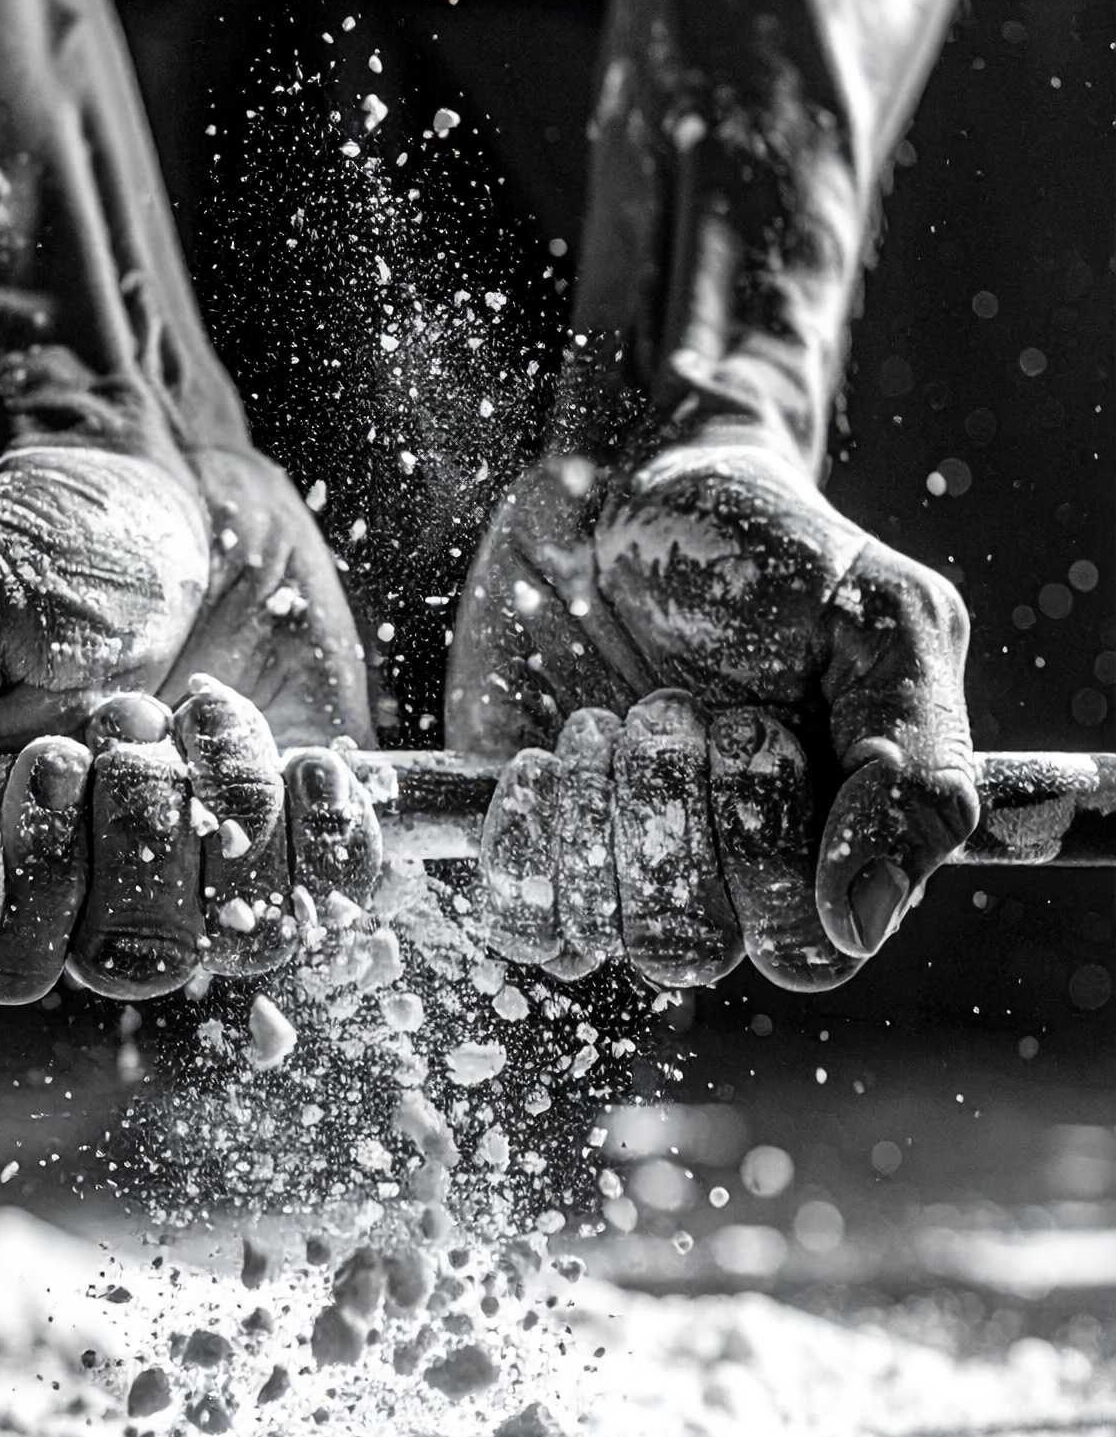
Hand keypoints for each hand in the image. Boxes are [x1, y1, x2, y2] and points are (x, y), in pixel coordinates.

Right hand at [0, 442, 379, 1001]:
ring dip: (230, 790)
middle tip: (130, 707)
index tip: (59, 749)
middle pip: (137, 956)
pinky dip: (325, 817)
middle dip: (145, 811)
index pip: (12, 963)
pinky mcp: (302, 845)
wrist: (166, 491)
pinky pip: (338, 899)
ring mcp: (207, 880)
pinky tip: (300, 751)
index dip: (47, 867)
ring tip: (204, 701)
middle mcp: (96, 895)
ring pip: (246, 930)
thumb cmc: (32, 556)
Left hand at [447, 437, 977, 989]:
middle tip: (675, 706)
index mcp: (832, 843)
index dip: (771, 859)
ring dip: (599, 819)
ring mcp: (625, 869)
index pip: (807, 952)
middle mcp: (729, 877)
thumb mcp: (885, 622)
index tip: (750, 729)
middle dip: (675, 820)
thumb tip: (863, 925)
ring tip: (605, 717)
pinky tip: (537, 759)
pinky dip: (522, 846)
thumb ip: (915, 770)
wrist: (626, 485)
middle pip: (697, 946)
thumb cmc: (771, 549)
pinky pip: (521, 921)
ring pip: (605, 938)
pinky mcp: (533, 847)